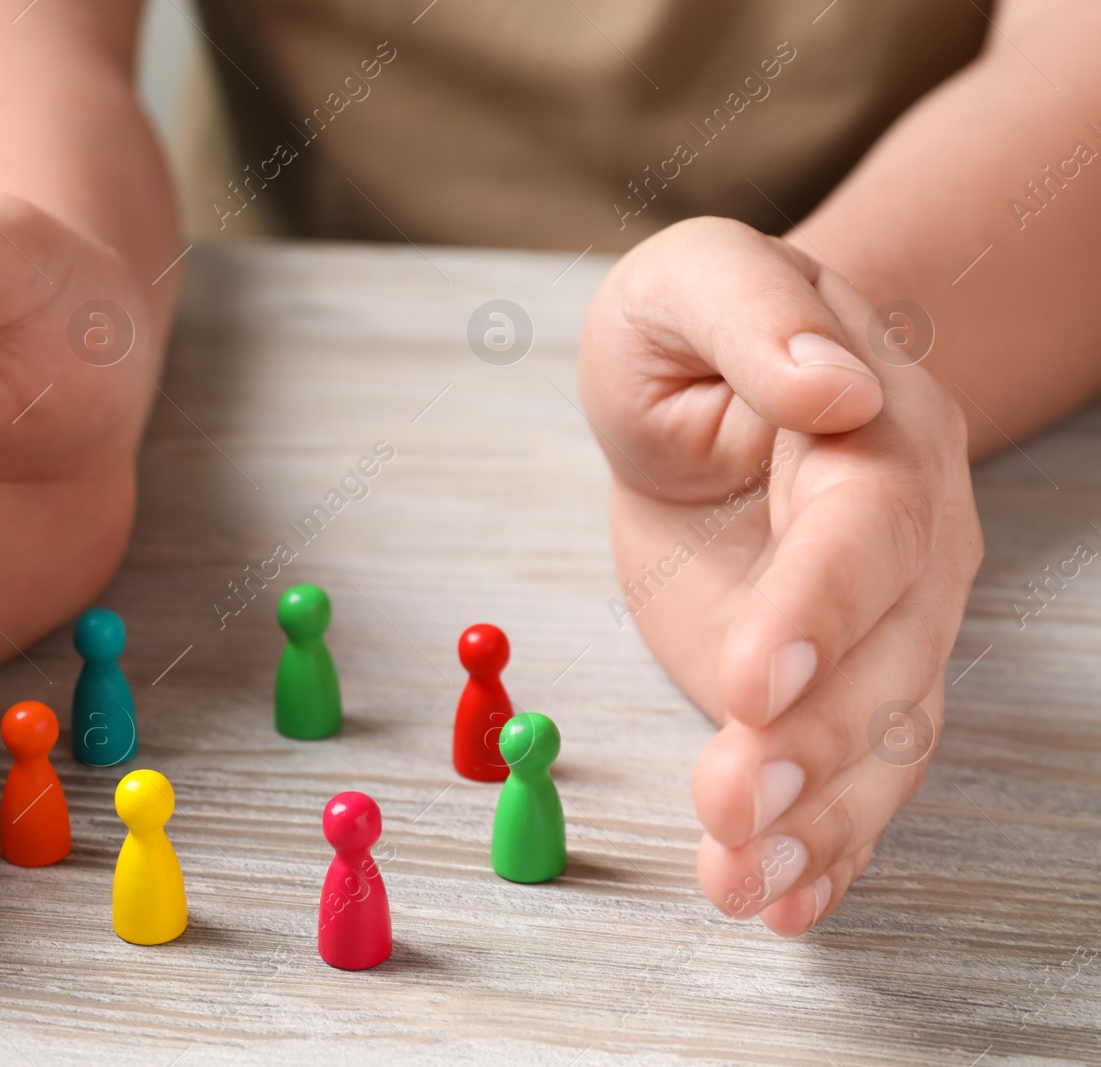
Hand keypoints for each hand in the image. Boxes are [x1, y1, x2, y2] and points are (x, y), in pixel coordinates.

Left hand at [579, 217, 982, 934]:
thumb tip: (827, 380)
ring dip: (813, 823)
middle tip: (730, 804)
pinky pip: (848, 780)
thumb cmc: (694, 333)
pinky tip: (775, 901)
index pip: (866, 533)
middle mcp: (905, 546)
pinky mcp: (831, 690)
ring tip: (737, 882)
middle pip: (886, 659)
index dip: (819, 608)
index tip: (753, 680)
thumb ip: (753, 316)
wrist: (716, 394)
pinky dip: (820, 850)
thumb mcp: (692, 283)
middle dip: (814, 744)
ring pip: (876, 741)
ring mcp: (879, 630)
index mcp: (876, 438)